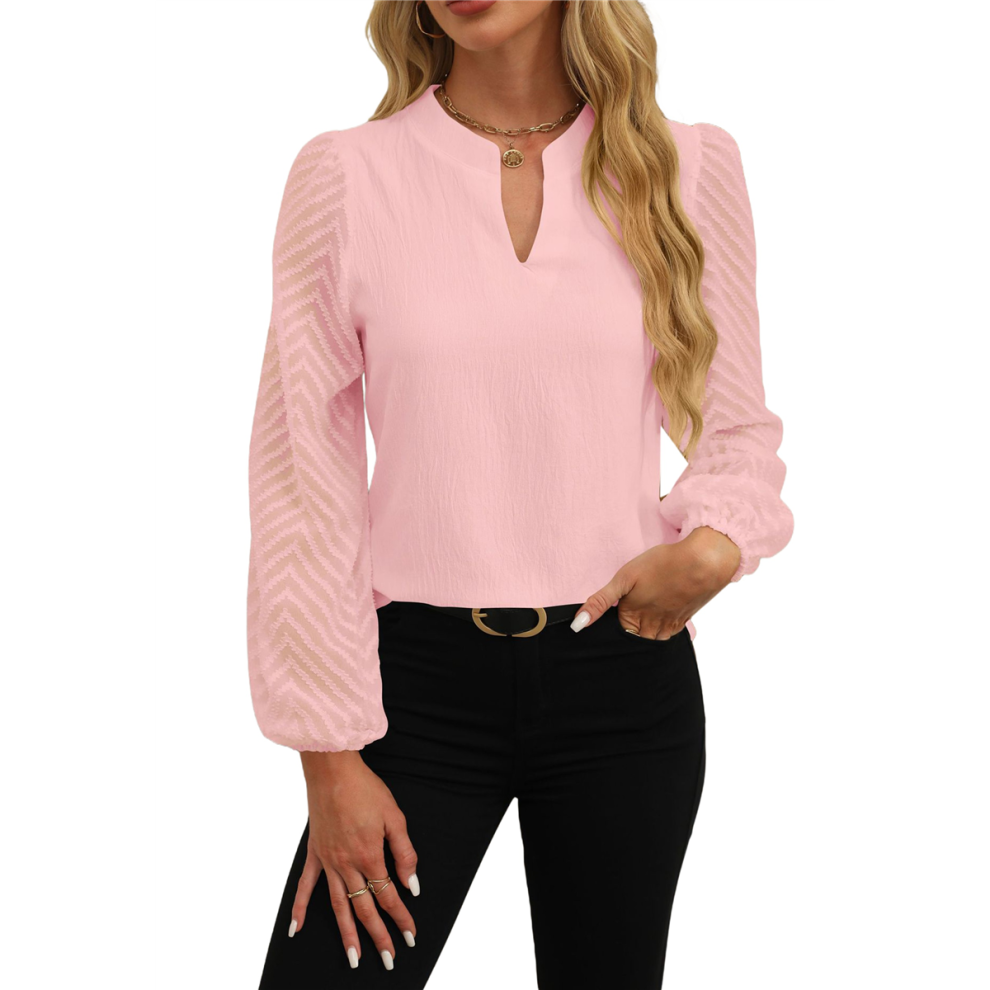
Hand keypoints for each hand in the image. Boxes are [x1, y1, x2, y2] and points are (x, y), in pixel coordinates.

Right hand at [291, 750, 418, 970]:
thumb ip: (404, 852)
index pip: (389, 895)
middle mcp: (347, 864)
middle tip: (388, 959)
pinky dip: (300, 908)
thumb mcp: (394, 816)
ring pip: (337, 906)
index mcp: (370, 855)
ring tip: (353, 959)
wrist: (332, 770)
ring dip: (346, 933)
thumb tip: (411, 884)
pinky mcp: (315, 853)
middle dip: (378, 936)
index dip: (401, 917)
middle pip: (365, 908)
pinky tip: (296, 929)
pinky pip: (306, 885)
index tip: (410, 935)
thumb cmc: (365, 789)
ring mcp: (328, 861)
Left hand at [572, 527, 740, 638]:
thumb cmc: (662, 565)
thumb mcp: (624, 579)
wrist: (703, 562)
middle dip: (629, 639)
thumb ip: (600, 602)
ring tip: (641, 626)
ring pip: (654, 642)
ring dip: (646, 638)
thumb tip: (577, 625)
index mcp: (634, 619)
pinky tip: (660, 621)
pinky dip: (662, 632)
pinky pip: (670, 634)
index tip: (610, 623)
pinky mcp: (685, 618)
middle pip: (636, 643)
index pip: (617, 637)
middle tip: (627, 625)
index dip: (611, 632)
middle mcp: (652, 627)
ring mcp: (670, 625)